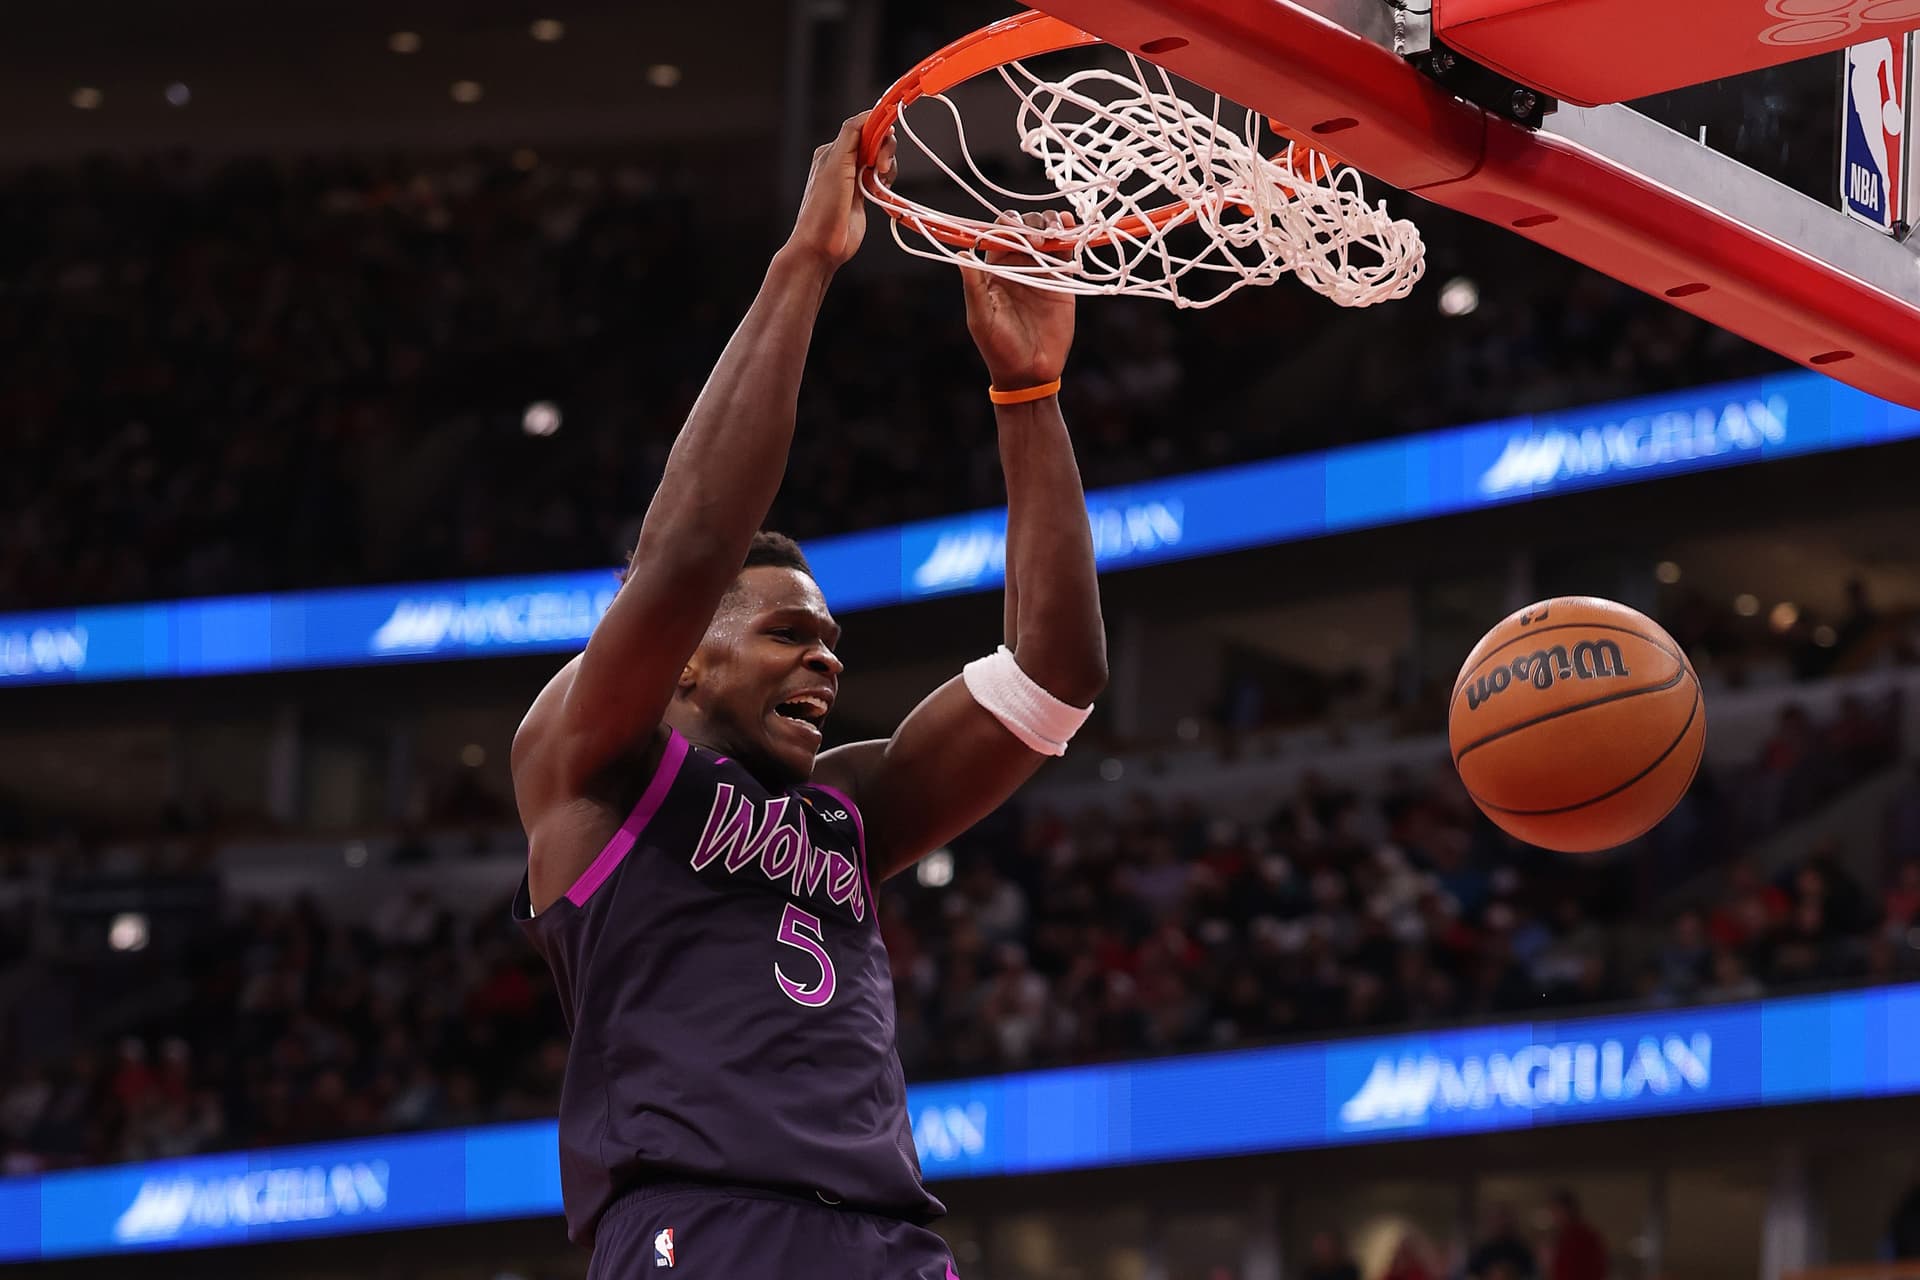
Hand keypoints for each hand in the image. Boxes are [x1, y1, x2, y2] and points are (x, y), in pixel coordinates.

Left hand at [784, 113, 896, 272]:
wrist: (822, 246)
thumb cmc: (822, 208)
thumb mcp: (836, 163)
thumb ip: (851, 134)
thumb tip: (870, 113)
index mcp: (832, 150)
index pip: (861, 127)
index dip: (878, 127)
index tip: (891, 129)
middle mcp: (843, 162)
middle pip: (875, 142)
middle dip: (883, 151)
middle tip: (880, 168)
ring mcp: (855, 178)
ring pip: (882, 160)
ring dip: (886, 168)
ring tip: (877, 183)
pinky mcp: (865, 194)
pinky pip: (883, 178)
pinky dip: (887, 182)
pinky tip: (880, 191)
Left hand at [960, 212, 1076, 389]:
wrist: (1030, 373)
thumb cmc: (999, 348)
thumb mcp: (982, 318)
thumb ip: (974, 286)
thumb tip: (960, 252)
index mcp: (994, 269)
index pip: (998, 233)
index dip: (1007, 225)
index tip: (1016, 233)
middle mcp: (1017, 264)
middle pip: (1025, 226)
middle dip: (1033, 223)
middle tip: (1038, 241)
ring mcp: (1041, 270)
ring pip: (1047, 233)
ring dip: (1052, 224)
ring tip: (1056, 235)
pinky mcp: (1062, 281)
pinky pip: (1067, 251)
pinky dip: (1070, 235)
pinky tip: (1071, 228)